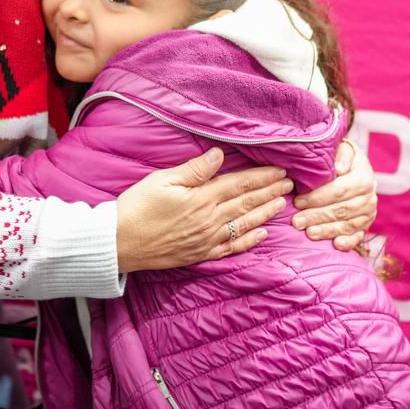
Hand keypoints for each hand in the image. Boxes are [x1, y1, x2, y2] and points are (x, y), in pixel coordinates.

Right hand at [115, 148, 293, 272]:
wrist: (119, 243)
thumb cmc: (136, 207)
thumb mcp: (162, 180)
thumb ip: (194, 169)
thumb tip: (220, 154)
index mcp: (201, 199)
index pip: (239, 184)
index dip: (262, 177)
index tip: (280, 170)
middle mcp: (209, 220)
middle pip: (246, 203)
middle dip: (270, 192)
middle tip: (290, 184)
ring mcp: (207, 239)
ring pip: (244, 224)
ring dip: (265, 213)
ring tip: (283, 203)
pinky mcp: (200, 254)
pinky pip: (231, 247)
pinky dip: (249, 241)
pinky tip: (262, 234)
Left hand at [291, 140, 377, 251]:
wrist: (356, 168)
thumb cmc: (341, 157)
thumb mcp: (342, 148)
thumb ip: (340, 155)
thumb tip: (338, 169)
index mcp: (363, 176)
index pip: (339, 190)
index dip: (318, 197)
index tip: (298, 201)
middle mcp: (369, 196)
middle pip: (341, 209)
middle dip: (317, 216)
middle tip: (296, 221)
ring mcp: (368, 213)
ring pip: (347, 224)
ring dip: (327, 230)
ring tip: (308, 232)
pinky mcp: (366, 225)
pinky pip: (358, 236)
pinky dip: (348, 242)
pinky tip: (335, 245)